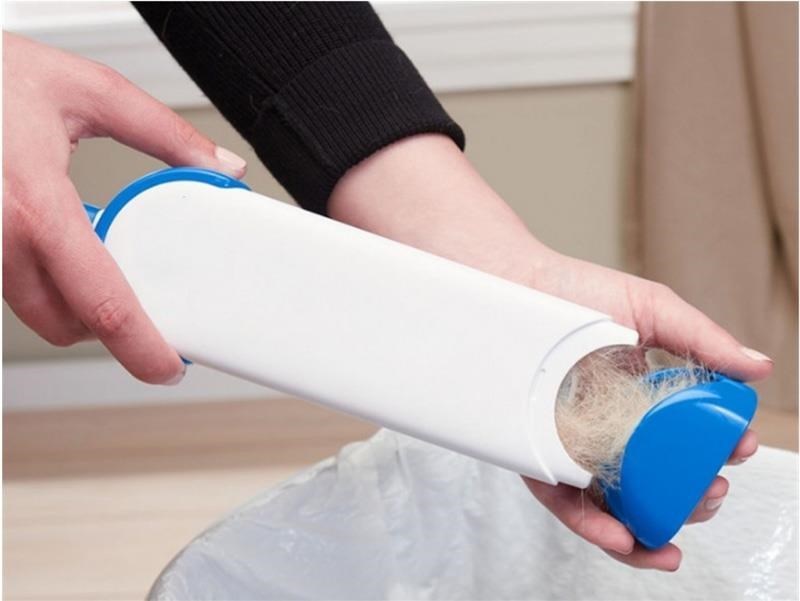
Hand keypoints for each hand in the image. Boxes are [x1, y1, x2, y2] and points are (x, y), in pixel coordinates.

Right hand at [3, 33, 246, 383]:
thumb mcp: (91, 91)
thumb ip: (165, 133)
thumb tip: (218, 165)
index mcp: (37, 206)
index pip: (102, 303)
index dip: (142, 347)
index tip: (167, 365)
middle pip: (65, 324)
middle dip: (108, 325)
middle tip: (141, 304)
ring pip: (33, 309)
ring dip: (72, 299)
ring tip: (92, 252)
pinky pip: (8, 283)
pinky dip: (42, 277)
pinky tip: (56, 238)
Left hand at [522, 252, 766, 570]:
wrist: (517, 282)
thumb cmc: (575, 290)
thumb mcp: (648, 308)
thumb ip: (700, 339)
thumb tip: (755, 368)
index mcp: (641, 398)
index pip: (684, 439)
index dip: (712, 453)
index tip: (735, 450)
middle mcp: (610, 426)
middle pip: (655, 479)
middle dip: (689, 499)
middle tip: (709, 492)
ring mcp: (575, 444)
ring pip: (613, 502)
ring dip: (646, 531)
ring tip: (669, 540)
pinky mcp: (539, 455)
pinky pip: (565, 501)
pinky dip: (593, 525)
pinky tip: (621, 536)